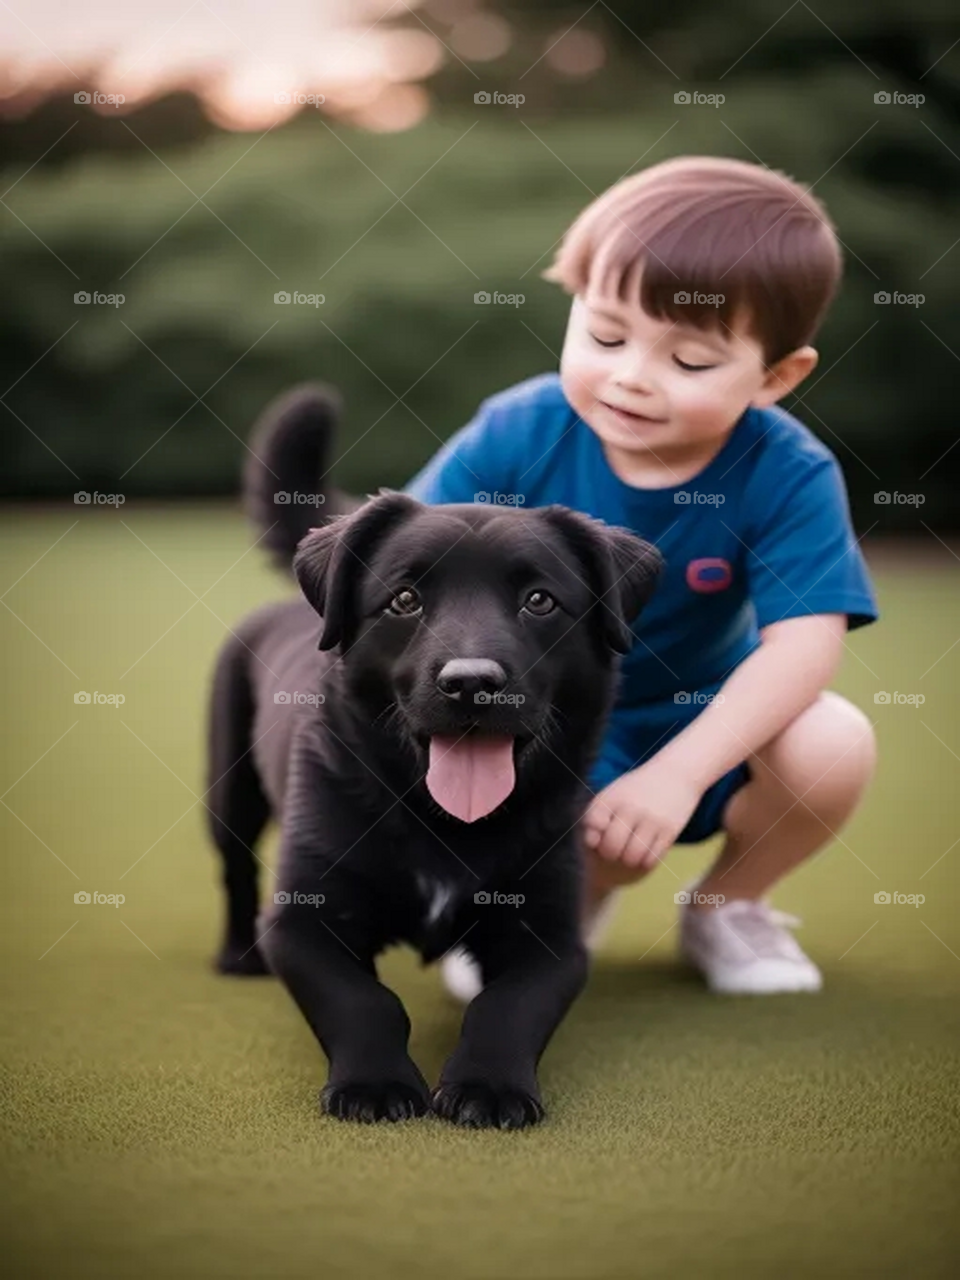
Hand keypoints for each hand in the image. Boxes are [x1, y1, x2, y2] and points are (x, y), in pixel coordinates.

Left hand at [581, 762, 702, 869]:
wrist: (676, 773)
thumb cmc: (638, 788)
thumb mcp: (614, 793)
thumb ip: (598, 815)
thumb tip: (591, 844)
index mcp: (612, 797)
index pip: (592, 824)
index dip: (592, 837)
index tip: (600, 837)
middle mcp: (630, 808)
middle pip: (611, 847)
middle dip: (610, 855)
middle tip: (615, 851)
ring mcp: (651, 820)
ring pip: (632, 857)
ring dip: (628, 861)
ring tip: (630, 854)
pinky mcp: (669, 830)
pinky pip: (651, 858)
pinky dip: (645, 861)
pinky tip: (645, 853)